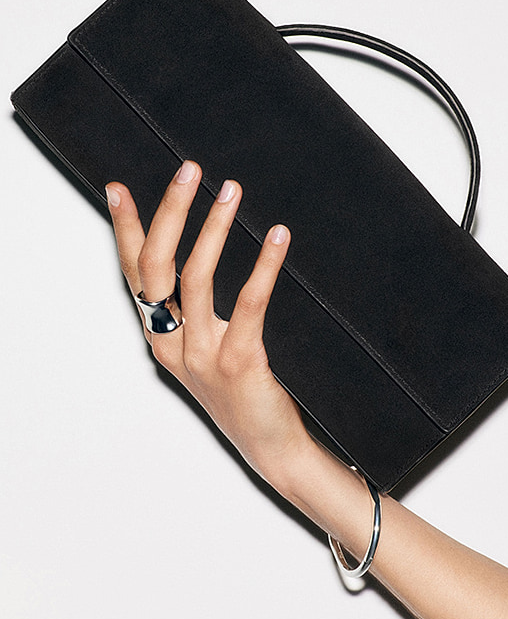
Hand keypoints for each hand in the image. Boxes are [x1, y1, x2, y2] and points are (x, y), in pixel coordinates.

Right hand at [105, 161, 310, 483]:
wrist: (270, 447)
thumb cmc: (241, 393)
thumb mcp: (204, 349)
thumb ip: (194, 312)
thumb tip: (202, 253)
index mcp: (161, 337)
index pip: (135, 275)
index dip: (126, 231)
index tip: (118, 190)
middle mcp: (173, 344)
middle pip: (157, 267)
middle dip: (169, 213)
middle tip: (189, 171)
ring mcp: (203, 355)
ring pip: (197, 279)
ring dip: (213, 228)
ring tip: (230, 191)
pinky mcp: (239, 363)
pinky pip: (249, 304)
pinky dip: (263, 265)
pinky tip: (278, 237)